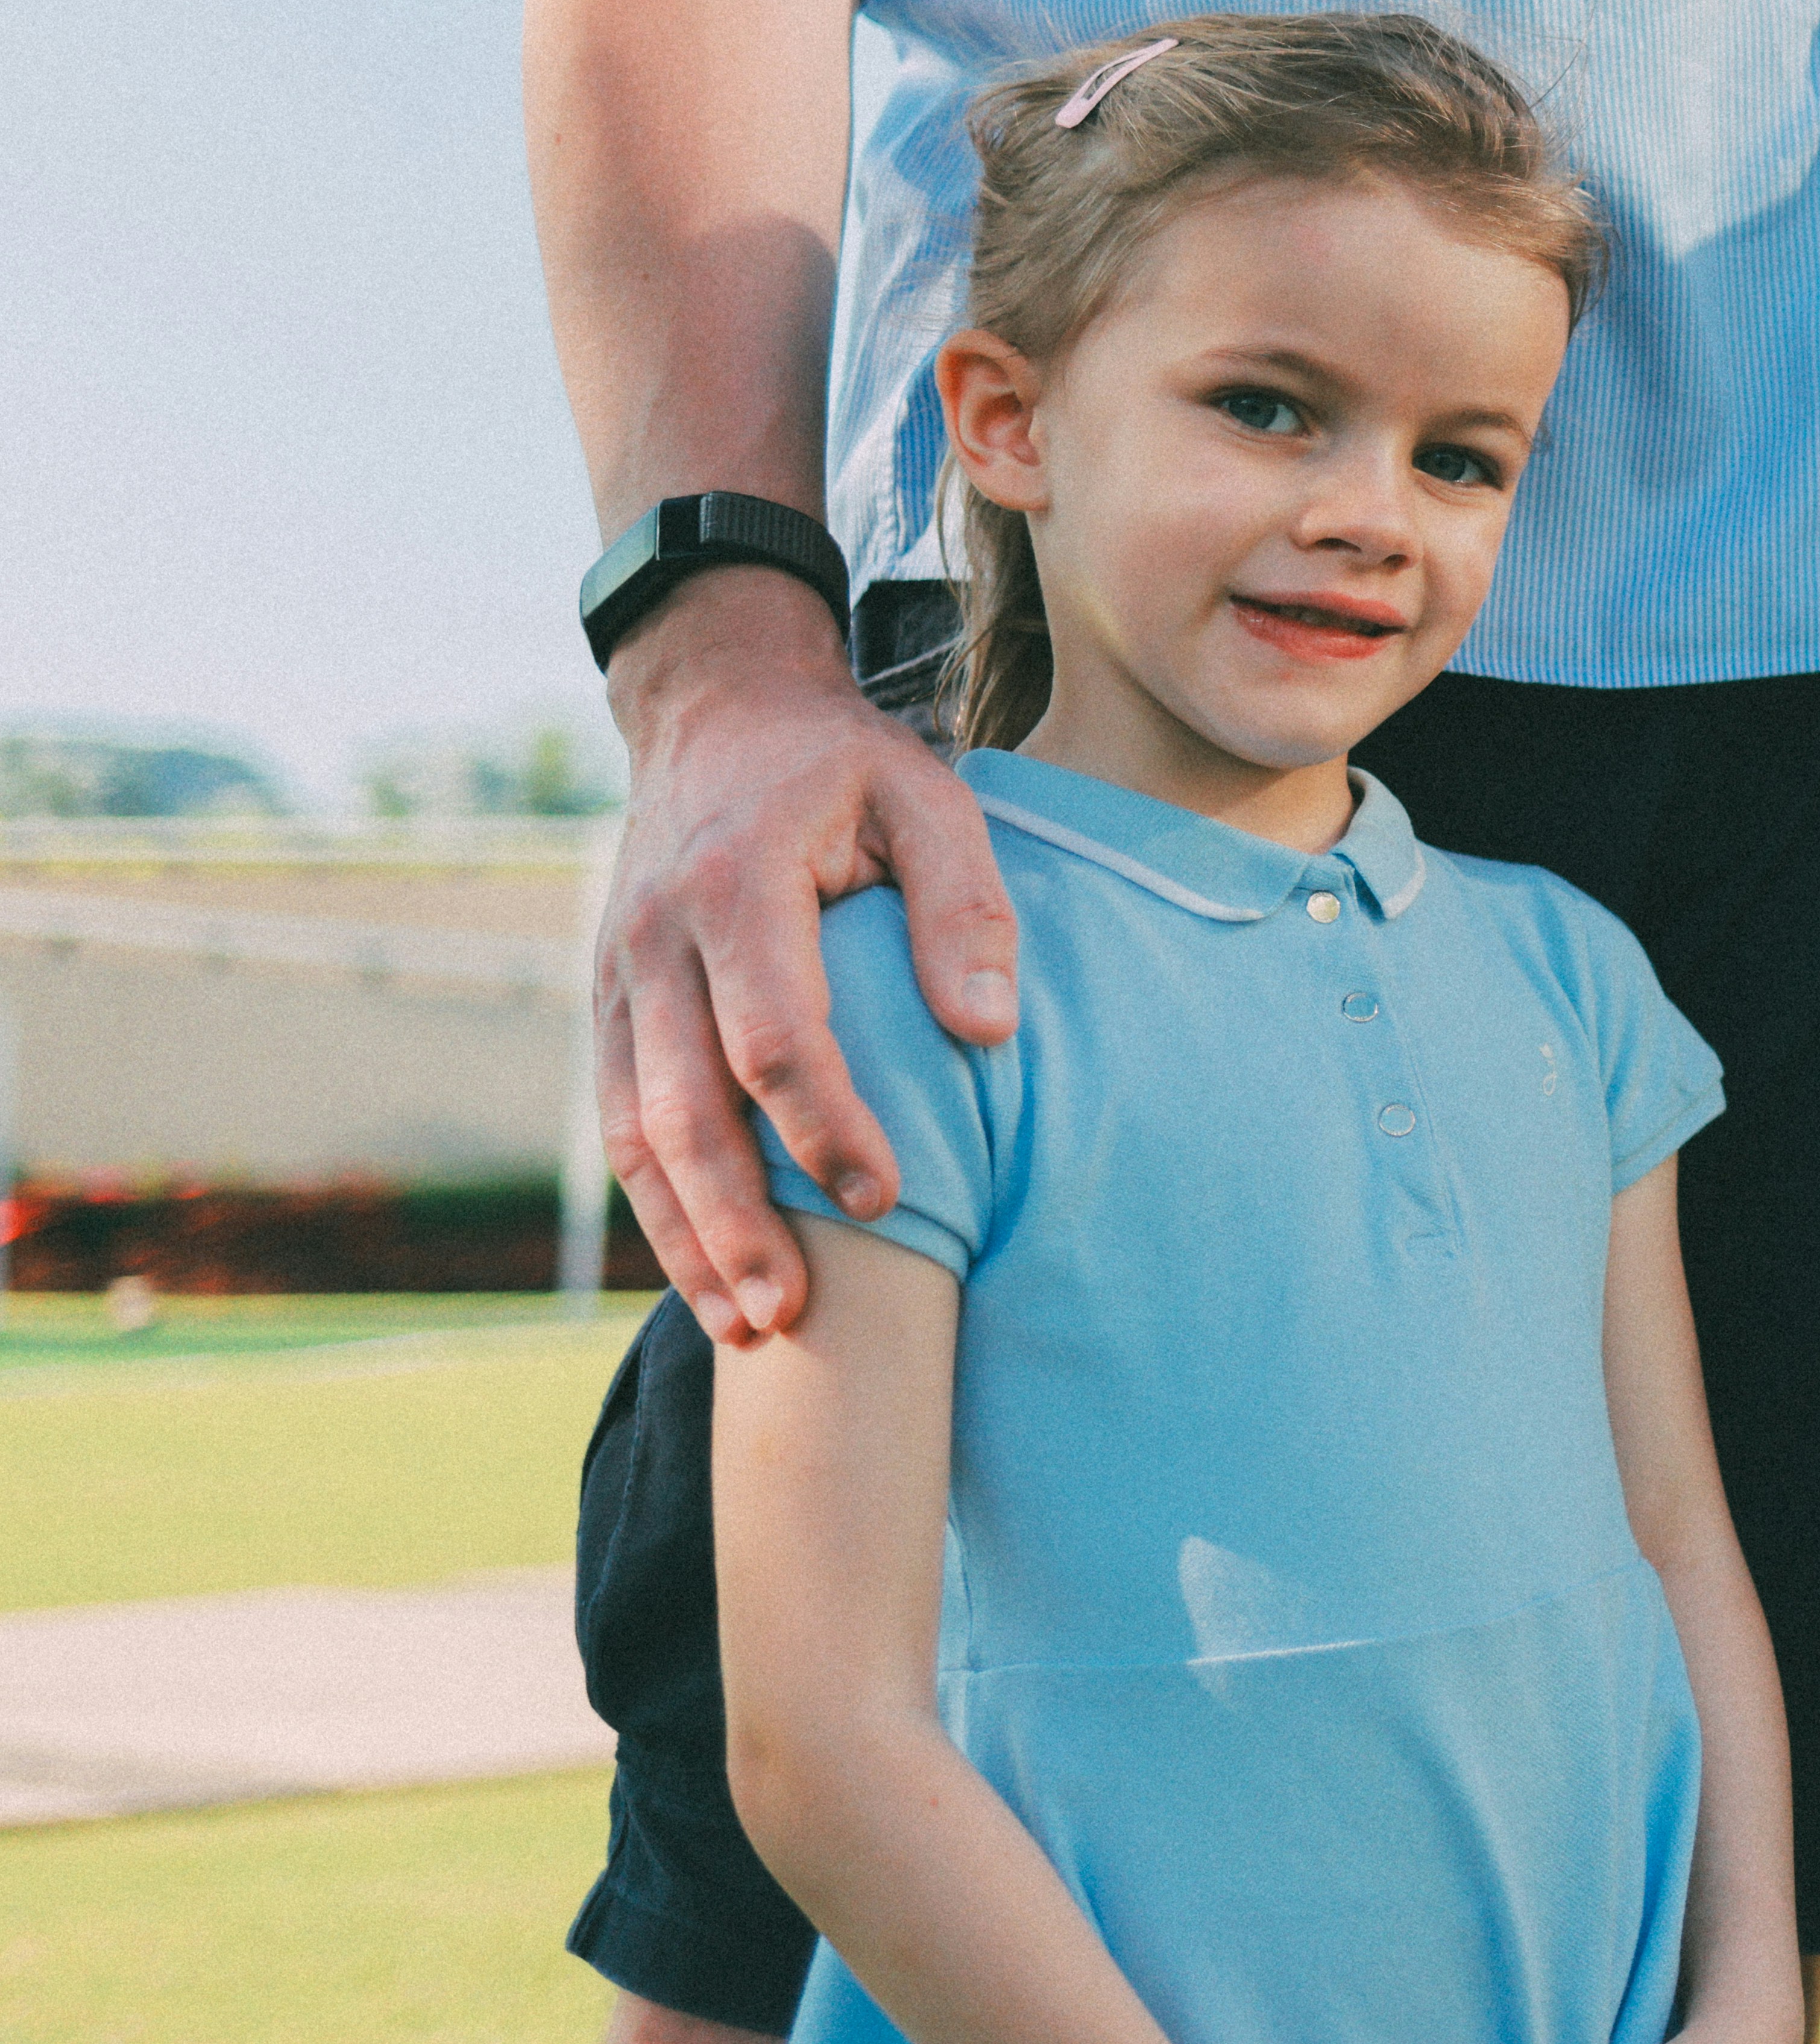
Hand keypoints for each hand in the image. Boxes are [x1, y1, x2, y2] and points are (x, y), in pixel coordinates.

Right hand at [599, 566, 1016, 1344]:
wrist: (720, 715)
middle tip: (797, 1314)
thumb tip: (987, 1031)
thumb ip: (966, 906)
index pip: (773, 1033)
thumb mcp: (931, 797)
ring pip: (633, 1133)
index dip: (826, 1124)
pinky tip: (706, 1275)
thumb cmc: (847, 768)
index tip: (889, 1196)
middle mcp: (657, 939)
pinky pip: (618, 1122)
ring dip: (687, 1237)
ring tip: (750, 1328)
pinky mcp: (608, 1006)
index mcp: (739, 884)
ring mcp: (618, 978)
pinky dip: (657, 1206)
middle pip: (683, 1106)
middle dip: (738, 1219)